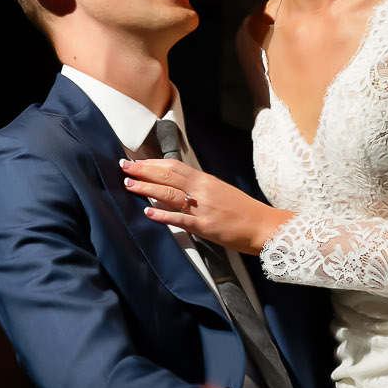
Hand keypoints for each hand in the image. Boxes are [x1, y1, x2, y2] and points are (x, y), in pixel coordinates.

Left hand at [119, 157, 292, 254]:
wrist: (263, 225)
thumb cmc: (243, 211)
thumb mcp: (220, 192)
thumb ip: (199, 188)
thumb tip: (178, 185)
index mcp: (206, 180)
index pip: (174, 166)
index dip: (153, 163)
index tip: (137, 161)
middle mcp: (202, 190)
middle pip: (167, 175)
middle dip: (143, 171)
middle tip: (124, 167)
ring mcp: (202, 207)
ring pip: (169, 193)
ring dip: (146, 188)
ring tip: (128, 185)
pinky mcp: (204, 226)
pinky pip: (179, 218)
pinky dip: (162, 215)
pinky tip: (147, 212)